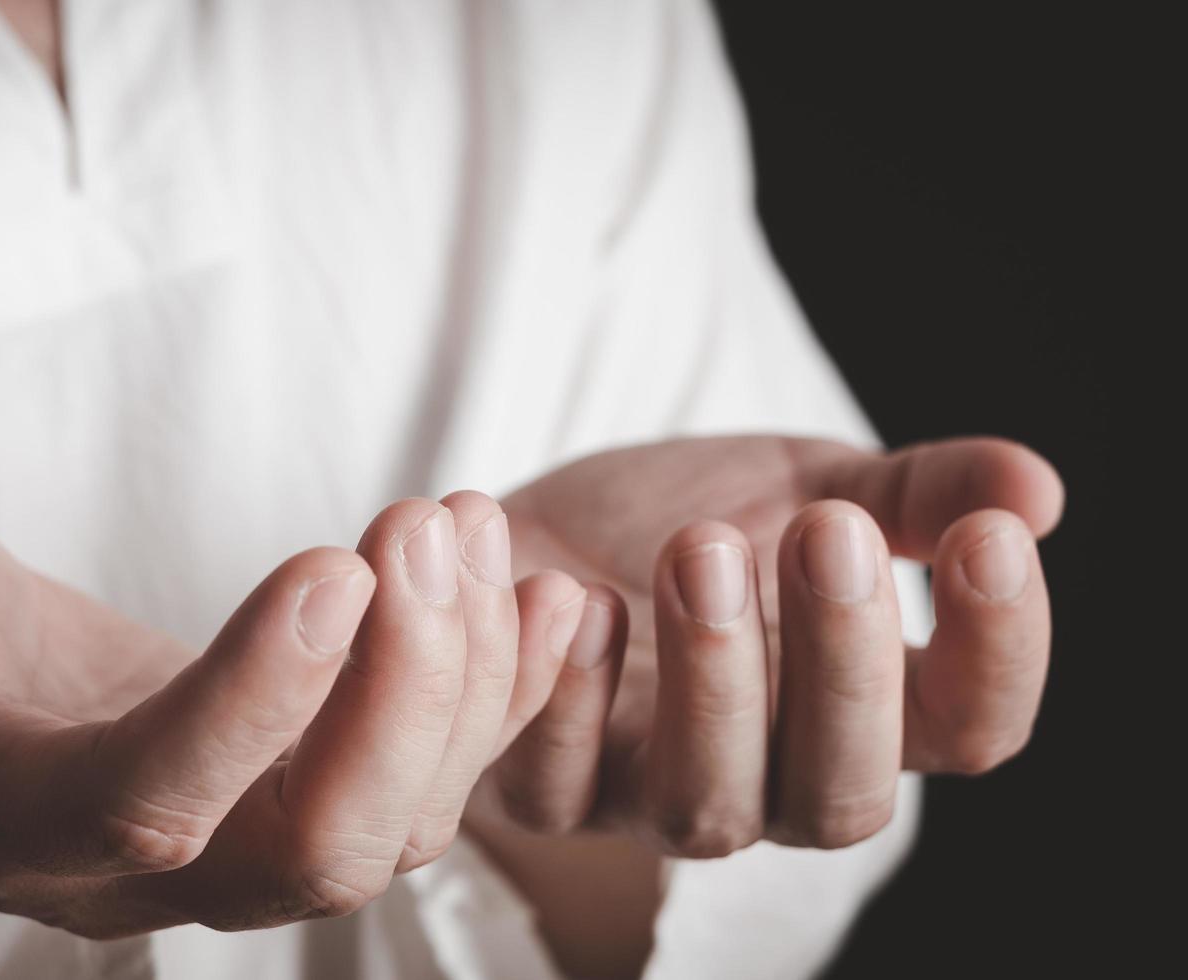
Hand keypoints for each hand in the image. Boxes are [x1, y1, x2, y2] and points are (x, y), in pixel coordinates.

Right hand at [0, 432, 593, 935]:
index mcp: (4, 820)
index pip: (145, 803)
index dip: (244, 705)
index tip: (329, 564)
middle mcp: (132, 871)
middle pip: (305, 851)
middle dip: (393, 697)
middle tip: (422, 526)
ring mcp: (225, 847)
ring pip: (388, 828)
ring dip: (458, 683)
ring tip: (470, 524)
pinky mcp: (288, 794)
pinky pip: (423, 782)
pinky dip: (496, 696)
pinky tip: (543, 590)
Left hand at [472, 435, 1060, 854]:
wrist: (528, 534)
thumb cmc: (678, 517)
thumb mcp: (802, 482)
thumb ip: (912, 492)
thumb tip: (1034, 493)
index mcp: (863, 712)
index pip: (969, 729)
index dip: (998, 652)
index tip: (989, 542)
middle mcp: (769, 778)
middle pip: (841, 793)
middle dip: (844, 664)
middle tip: (829, 530)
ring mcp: (650, 794)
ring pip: (704, 807)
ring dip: (712, 681)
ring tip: (701, 547)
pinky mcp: (543, 786)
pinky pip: (553, 787)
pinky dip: (562, 697)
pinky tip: (570, 595)